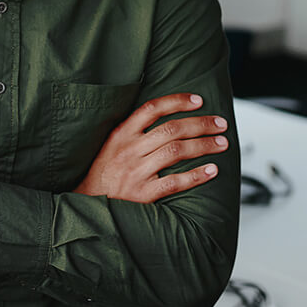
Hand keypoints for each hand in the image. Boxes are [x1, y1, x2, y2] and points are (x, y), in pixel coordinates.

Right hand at [74, 93, 228, 202]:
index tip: (198, 101)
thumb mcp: (110, 145)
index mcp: (121, 134)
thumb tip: (165, 117)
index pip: (152, 109)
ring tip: (221, 143)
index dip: (178, 101)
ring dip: (204, 145)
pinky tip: (211, 170)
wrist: (85, 205)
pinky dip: (196, 175)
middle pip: (172, 129)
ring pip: (177, 151)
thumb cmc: (102, 174)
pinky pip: (175, 182)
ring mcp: (136, 172)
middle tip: (220, 124)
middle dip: (201, 124)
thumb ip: (133, 131)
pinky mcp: (143, 193)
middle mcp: (130, 150)